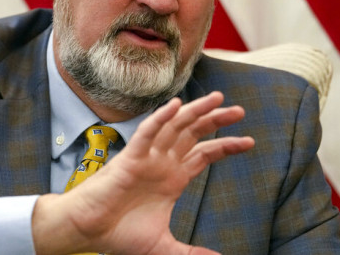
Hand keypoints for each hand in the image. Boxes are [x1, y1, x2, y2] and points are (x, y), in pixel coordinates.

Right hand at [31, 91, 253, 254]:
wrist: (89, 231)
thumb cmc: (120, 233)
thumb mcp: (164, 246)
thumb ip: (190, 253)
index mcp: (173, 177)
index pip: (205, 153)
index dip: (227, 146)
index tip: (249, 142)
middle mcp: (163, 162)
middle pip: (194, 133)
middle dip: (217, 120)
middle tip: (239, 110)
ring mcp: (147, 157)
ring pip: (174, 126)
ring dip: (195, 111)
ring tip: (217, 99)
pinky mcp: (130, 158)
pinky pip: (147, 133)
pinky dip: (160, 119)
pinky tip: (175, 106)